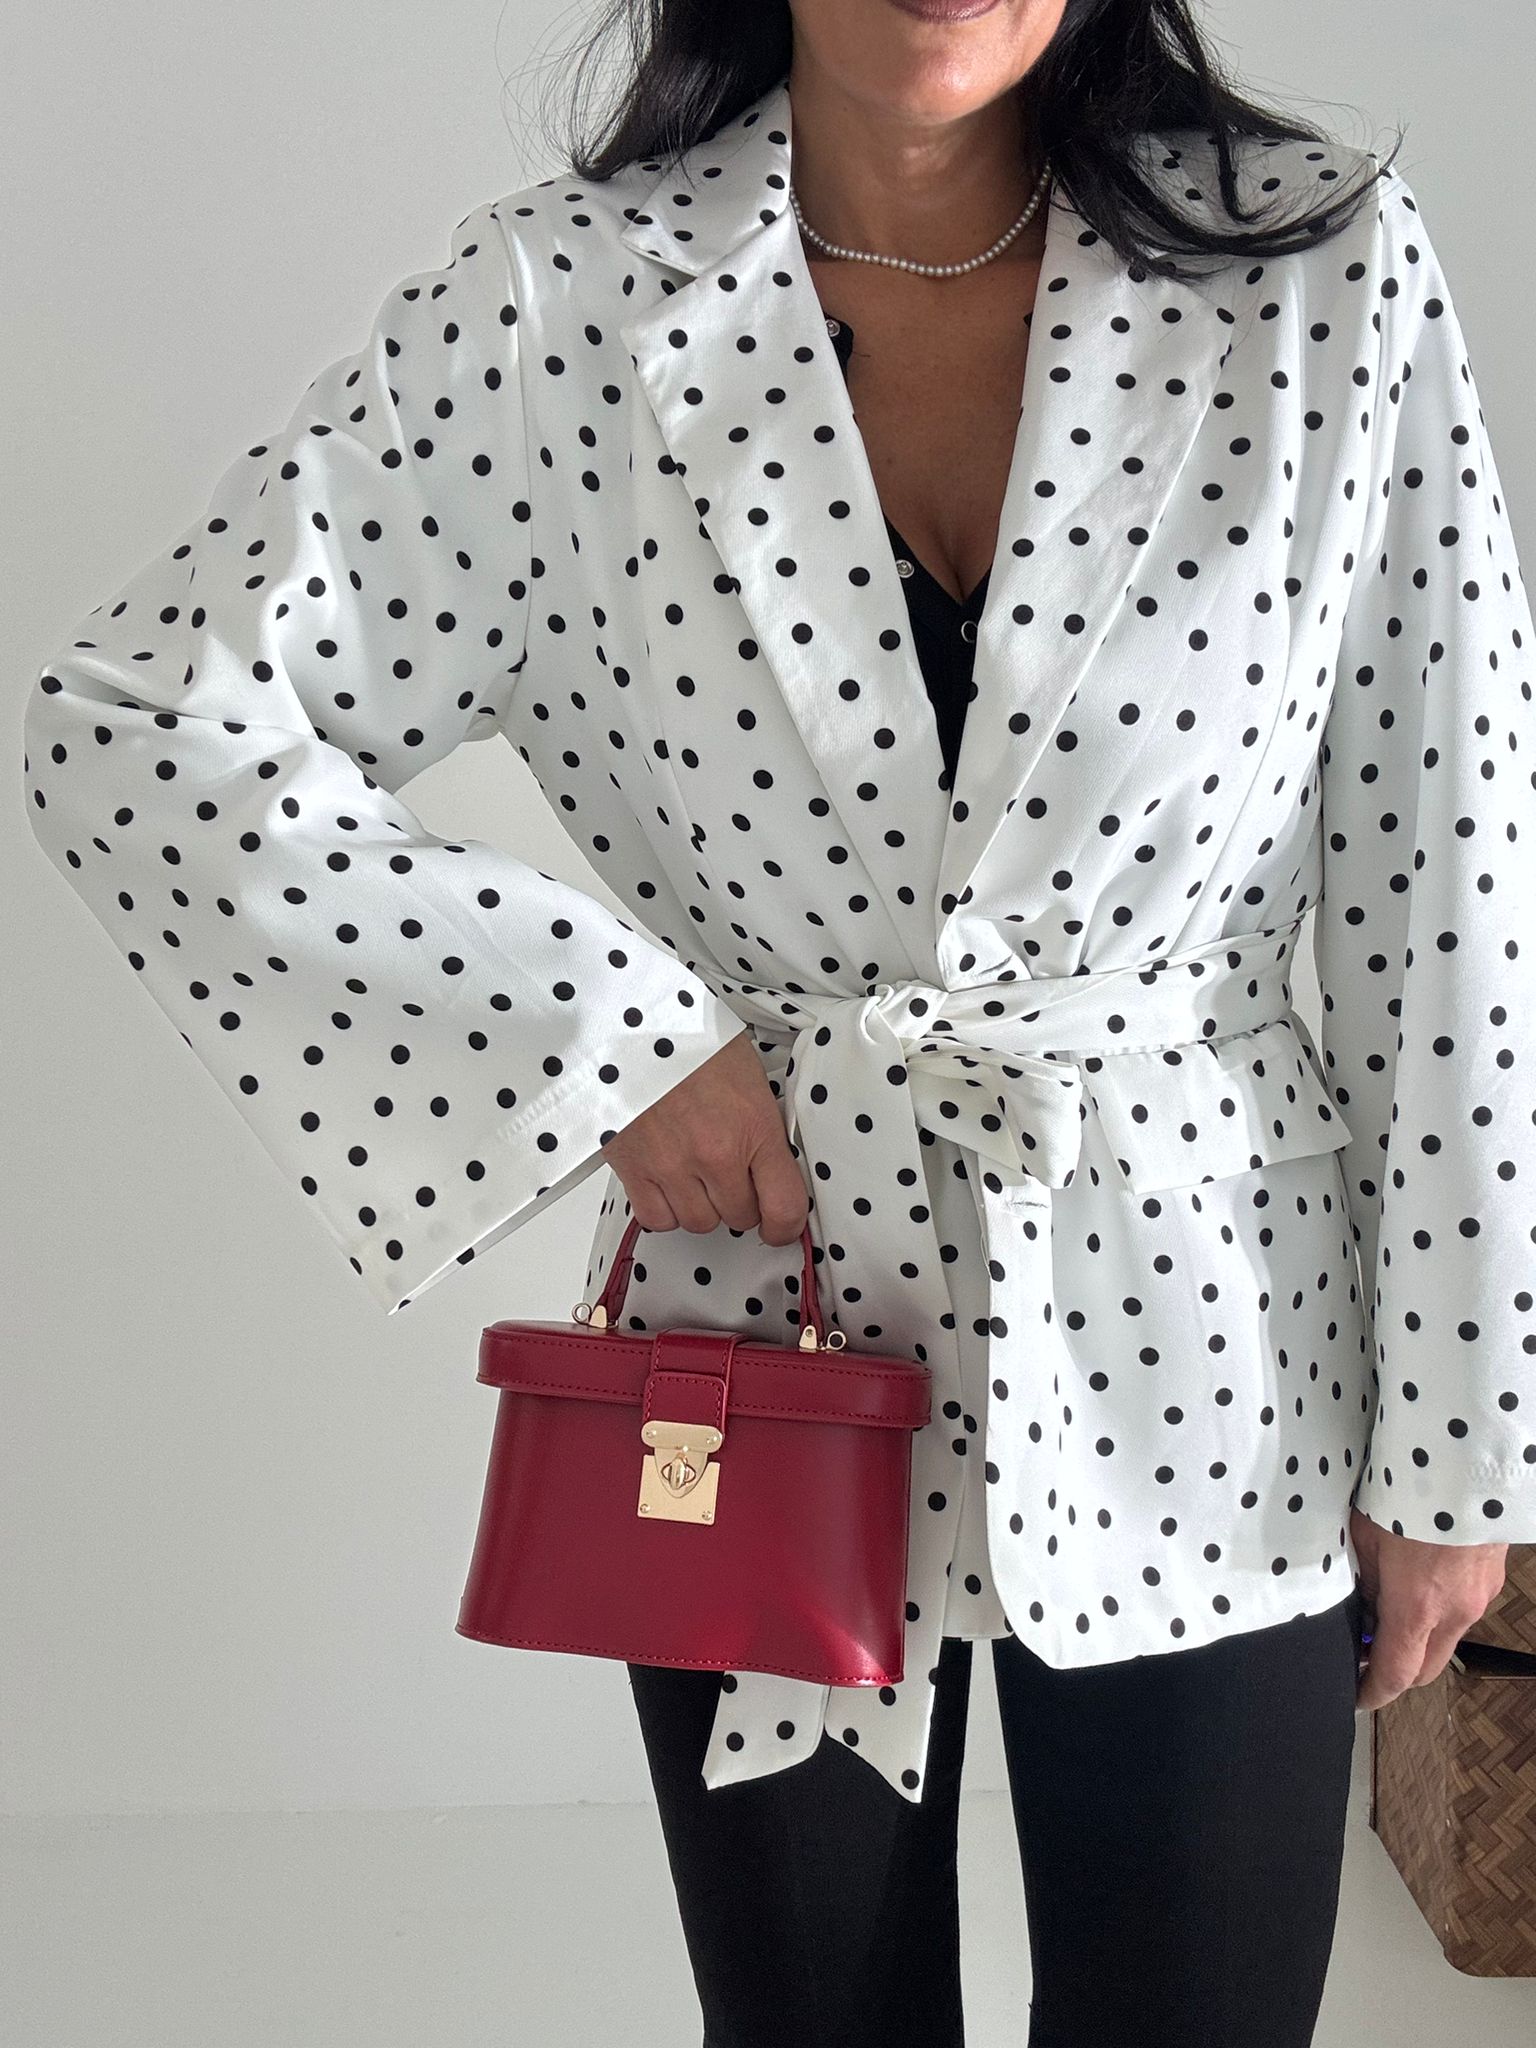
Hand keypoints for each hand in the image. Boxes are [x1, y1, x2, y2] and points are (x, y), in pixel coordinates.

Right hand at [599, 1029, 810, 1245]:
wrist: (632, 1022)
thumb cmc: (691, 1039)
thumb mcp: (748, 1076)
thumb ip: (762, 1126)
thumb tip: (773, 1165)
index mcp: (754, 1127)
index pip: (784, 1206)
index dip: (786, 1226)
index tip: (781, 1226)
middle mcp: (715, 1154)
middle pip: (740, 1217)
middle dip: (740, 1202)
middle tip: (731, 1177)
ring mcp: (672, 1166)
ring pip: (699, 1223)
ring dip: (702, 1206)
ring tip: (696, 1174)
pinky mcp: (634, 1169)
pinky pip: (657, 1218)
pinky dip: (664, 1209)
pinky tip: (667, 1183)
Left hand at [1350, 1506, 1507, 1709]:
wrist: (1465, 1457)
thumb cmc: (1406, 1490)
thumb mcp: (1365, 1535)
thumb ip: (1365, 1579)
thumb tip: (1362, 1605)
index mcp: (1416, 1607)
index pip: (1395, 1674)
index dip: (1373, 1691)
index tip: (1357, 1696)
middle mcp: (1454, 1611)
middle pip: (1426, 1669)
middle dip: (1398, 1673)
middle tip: (1366, 1656)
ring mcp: (1479, 1596)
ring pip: (1447, 1639)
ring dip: (1420, 1638)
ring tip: (1389, 1609)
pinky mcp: (1492, 1577)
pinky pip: (1462, 1609)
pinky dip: (1439, 1611)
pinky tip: (1420, 1582)